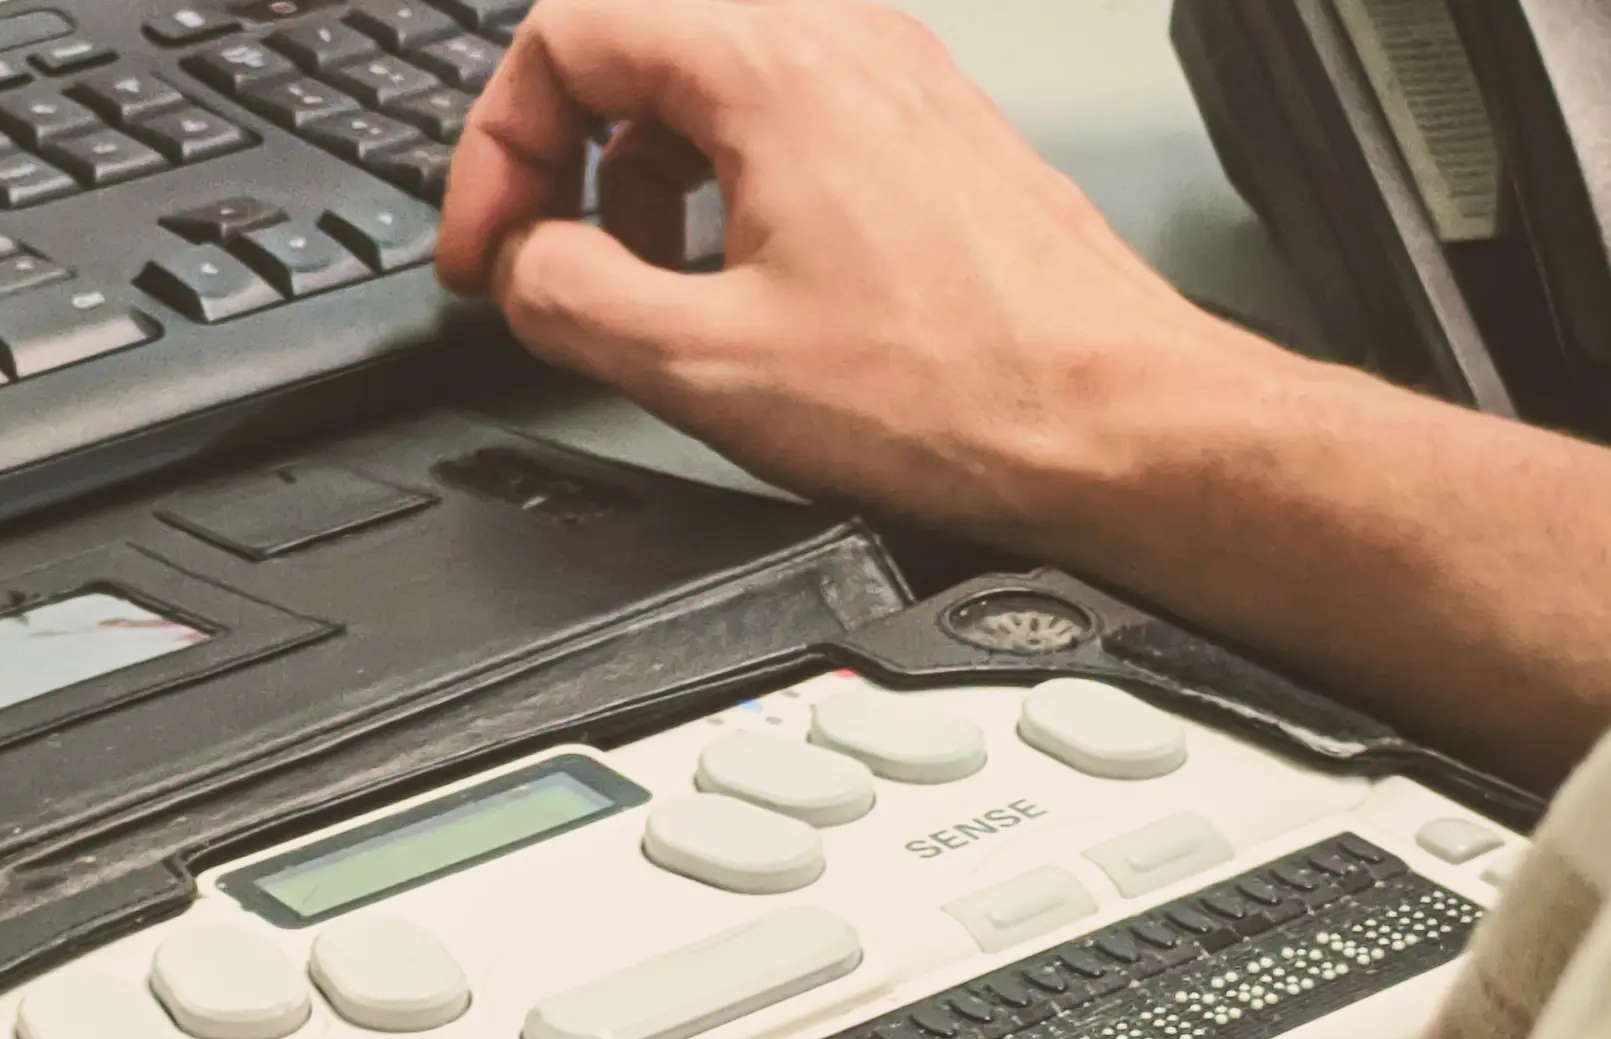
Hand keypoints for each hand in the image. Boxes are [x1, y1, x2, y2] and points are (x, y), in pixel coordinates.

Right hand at [436, 0, 1267, 539]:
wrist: (1118, 427)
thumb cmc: (959, 394)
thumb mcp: (704, 366)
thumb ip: (568, 297)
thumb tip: (524, 267)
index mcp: (773, 68)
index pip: (568, 36)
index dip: (497, 149)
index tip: (492, 247)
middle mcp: (843, 45)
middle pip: (636, 45)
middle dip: (563, 159)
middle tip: (540, 261)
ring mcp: (895, 83)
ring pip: (710, 82)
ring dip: (641, 177)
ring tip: (643, 286)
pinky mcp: (928, 137)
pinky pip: (785, 121)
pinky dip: (723, 186)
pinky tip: (735, 284)